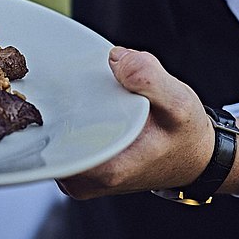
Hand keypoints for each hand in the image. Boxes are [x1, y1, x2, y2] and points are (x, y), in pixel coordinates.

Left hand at [56, 46, 238, 199]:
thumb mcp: (178, 102)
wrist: (194, 156)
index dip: (48, 106)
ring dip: (59, 109)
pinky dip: (67, 116)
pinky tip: (80, 101)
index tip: (53, 82)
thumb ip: (148, 79)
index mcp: (104, 170)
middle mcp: (84, 179)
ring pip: (49, 136)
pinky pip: (58, 138)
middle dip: (53, 103)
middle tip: (66, 79)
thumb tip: (114, 58)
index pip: (50, 141)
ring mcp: (77, 177)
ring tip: (77, 90)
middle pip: (44, 136)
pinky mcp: (78, 168)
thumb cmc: (185, 135)